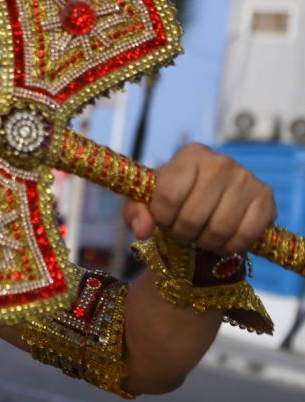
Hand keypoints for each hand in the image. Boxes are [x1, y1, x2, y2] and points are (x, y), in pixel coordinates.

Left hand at [123, 143, 276, 253]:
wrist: (213, 200)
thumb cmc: (175, 198)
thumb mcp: (148, 201)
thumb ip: (135, 212)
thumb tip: (142, 230)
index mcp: (190, 154)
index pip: (168, 196)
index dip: (162, 218)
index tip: (163, 220)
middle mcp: (221, 161)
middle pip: (193, 216)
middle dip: (182, 233)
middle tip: (182, 232)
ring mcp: (246, 178)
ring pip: (219, 229)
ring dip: (204, 242)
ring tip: (199, 237)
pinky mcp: (265, 198)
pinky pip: (244, 236)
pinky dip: (228, 247)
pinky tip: (220, 241)